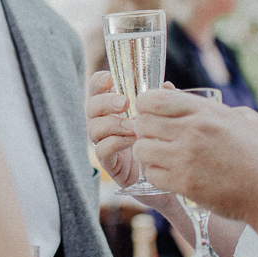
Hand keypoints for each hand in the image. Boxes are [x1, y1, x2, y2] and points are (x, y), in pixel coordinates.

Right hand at [86, 72, 172, 204]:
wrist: (167, 178)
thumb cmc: (161, 142)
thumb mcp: (163, 119)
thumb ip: (162, 102)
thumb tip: (166, 86)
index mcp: (114, 109)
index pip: (97, 90)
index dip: (98, 82)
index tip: (109, 78)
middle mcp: (104, 124)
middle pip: (90, 107)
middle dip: (105, 102)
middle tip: (124, 103)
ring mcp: (104, 144)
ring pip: (94, 129)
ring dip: (112, 124)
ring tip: (133, 126)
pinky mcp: (110, 164)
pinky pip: (102, 150)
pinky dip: (115, 143)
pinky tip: (132, 141)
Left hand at [131, 87, 257, 235]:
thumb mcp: (252, 121)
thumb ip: (227, 112)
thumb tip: (215, 110)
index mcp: (207, 111)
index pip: (156, 98)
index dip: (147, 105)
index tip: (151, 113)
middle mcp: (192, 131)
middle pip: (143, 122)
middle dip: (144, 130)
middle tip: (155, 138)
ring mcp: (186, 158)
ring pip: (141, 149)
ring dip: (147, 153)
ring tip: (160, 158)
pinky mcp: (185, 184)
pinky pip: (151, 174)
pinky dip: (155, 174)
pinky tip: (169, 175)